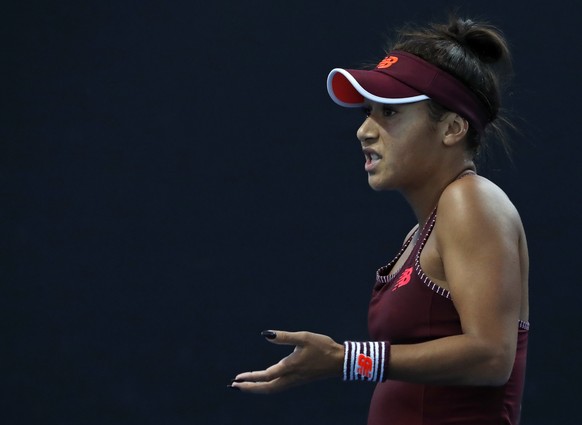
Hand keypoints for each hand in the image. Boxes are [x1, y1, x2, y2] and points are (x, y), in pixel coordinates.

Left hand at [229, 330, 343, 393]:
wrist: (340, 361)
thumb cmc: (322, 347)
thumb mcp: (303, 337)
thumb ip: (284, 337)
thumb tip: (266, 334)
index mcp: (290, 367)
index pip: (266, 376)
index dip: (250, 378)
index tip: (237, 378)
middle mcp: (291, 377)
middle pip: (266, 388)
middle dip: (250, 388)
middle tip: (234, 386)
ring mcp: (295, 381)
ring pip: (272, 390)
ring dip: (257, 389)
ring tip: (245, 386)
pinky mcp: (298, 380)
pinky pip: (278, 387)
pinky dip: (267, 387)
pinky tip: (264, 382)